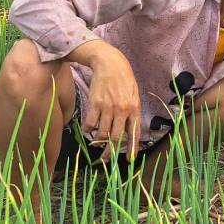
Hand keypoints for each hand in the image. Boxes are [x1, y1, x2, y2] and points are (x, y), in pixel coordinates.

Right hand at [82, 47, 140, 162]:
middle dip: (111, 152)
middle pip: (116, 138)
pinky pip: (91, 123)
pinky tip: (88, 131)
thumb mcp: (134, 94)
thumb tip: (128, 130)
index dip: (131, 149)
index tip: (128, 160)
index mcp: (134, 108)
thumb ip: (131, 112)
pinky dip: (88, 130)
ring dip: (98, 143)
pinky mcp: (95, 103)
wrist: (110, 63)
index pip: (134, 133)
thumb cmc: (124, 79)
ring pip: (102, 133)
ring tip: (96, 146)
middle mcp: (122, 110)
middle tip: (107, 160)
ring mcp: (108, 107)